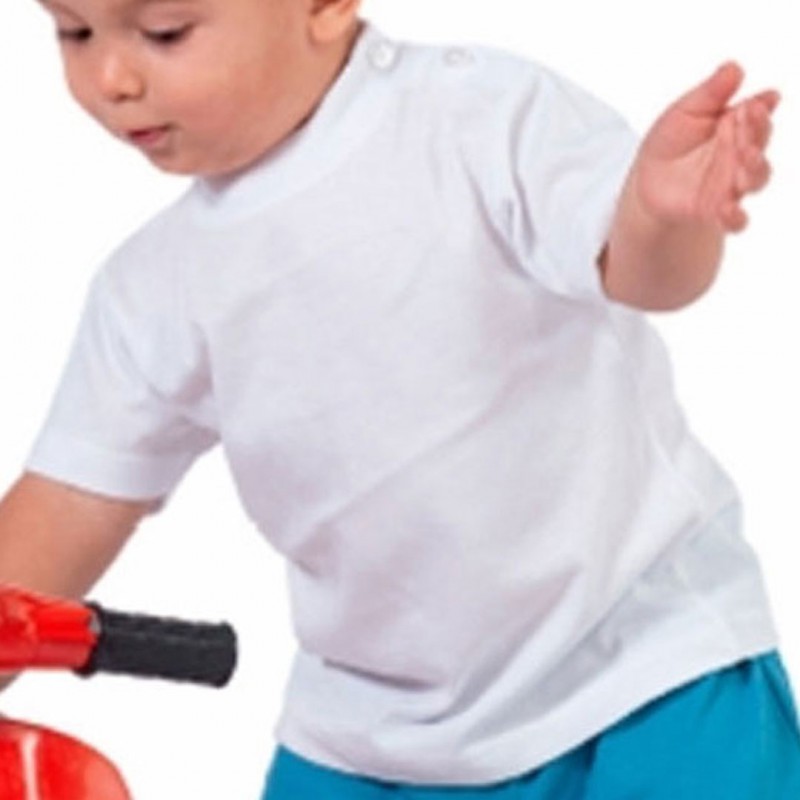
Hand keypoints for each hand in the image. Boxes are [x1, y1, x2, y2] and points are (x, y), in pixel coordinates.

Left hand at [633, 62, 779, 232]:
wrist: (647, 181)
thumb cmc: (671, 141)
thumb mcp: (684, 112)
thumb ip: (710, 93)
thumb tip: (734, 67)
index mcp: (737, 126)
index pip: (757, 116)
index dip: (760, 109)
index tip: (756, 103)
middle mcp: (740, 155)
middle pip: (759, 144)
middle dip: (758, 132)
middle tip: (750, 120)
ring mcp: (732, 184)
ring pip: (755, 179)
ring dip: (756, 168)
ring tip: (747, 156)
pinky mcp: (717, 211)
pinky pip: (736, 220)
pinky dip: (736, 217)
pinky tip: (728, 210)